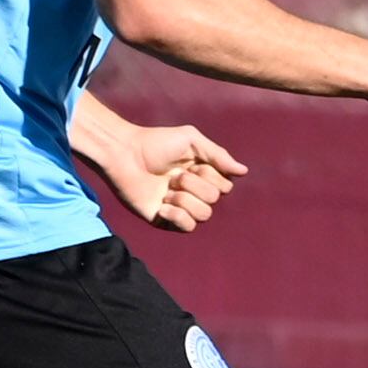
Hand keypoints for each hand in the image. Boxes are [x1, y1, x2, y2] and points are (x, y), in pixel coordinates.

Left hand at [94, 122, 246, 232]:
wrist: (123, 154)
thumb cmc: (155, 143)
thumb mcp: (192, 140)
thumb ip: (219, 155)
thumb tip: (244, 172)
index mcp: (202, 175)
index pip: (225, 186)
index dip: (211, 177)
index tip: (192, 165)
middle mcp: (193, 192)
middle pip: (215, 200)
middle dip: (195, 186)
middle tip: (174, 176)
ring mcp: (179, 207)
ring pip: (203, 215)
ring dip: (185, 200)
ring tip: (167, 192)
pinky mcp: (164, 220)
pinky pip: (187, 227)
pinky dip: (177, 216)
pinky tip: (162, 206)